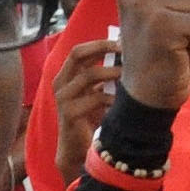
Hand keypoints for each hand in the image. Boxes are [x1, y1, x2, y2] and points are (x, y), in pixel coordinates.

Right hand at [50, 36, 120, 184]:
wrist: (77, 149)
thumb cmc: (90, 118)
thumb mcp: (95, 92)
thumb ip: (103, 76)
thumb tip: (127, 55)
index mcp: (65, 77)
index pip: (77, 51)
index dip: (98, 43)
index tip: (121, 41)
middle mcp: (60, 84)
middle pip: (77, 55)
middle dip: (102, 48)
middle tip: (124, 49)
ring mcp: (63, 98)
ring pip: (89, 75)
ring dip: (112, 73)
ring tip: (128, 75)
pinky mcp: (70, 113)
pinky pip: (96, 98)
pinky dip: (113, 98)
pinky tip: (123, 103)